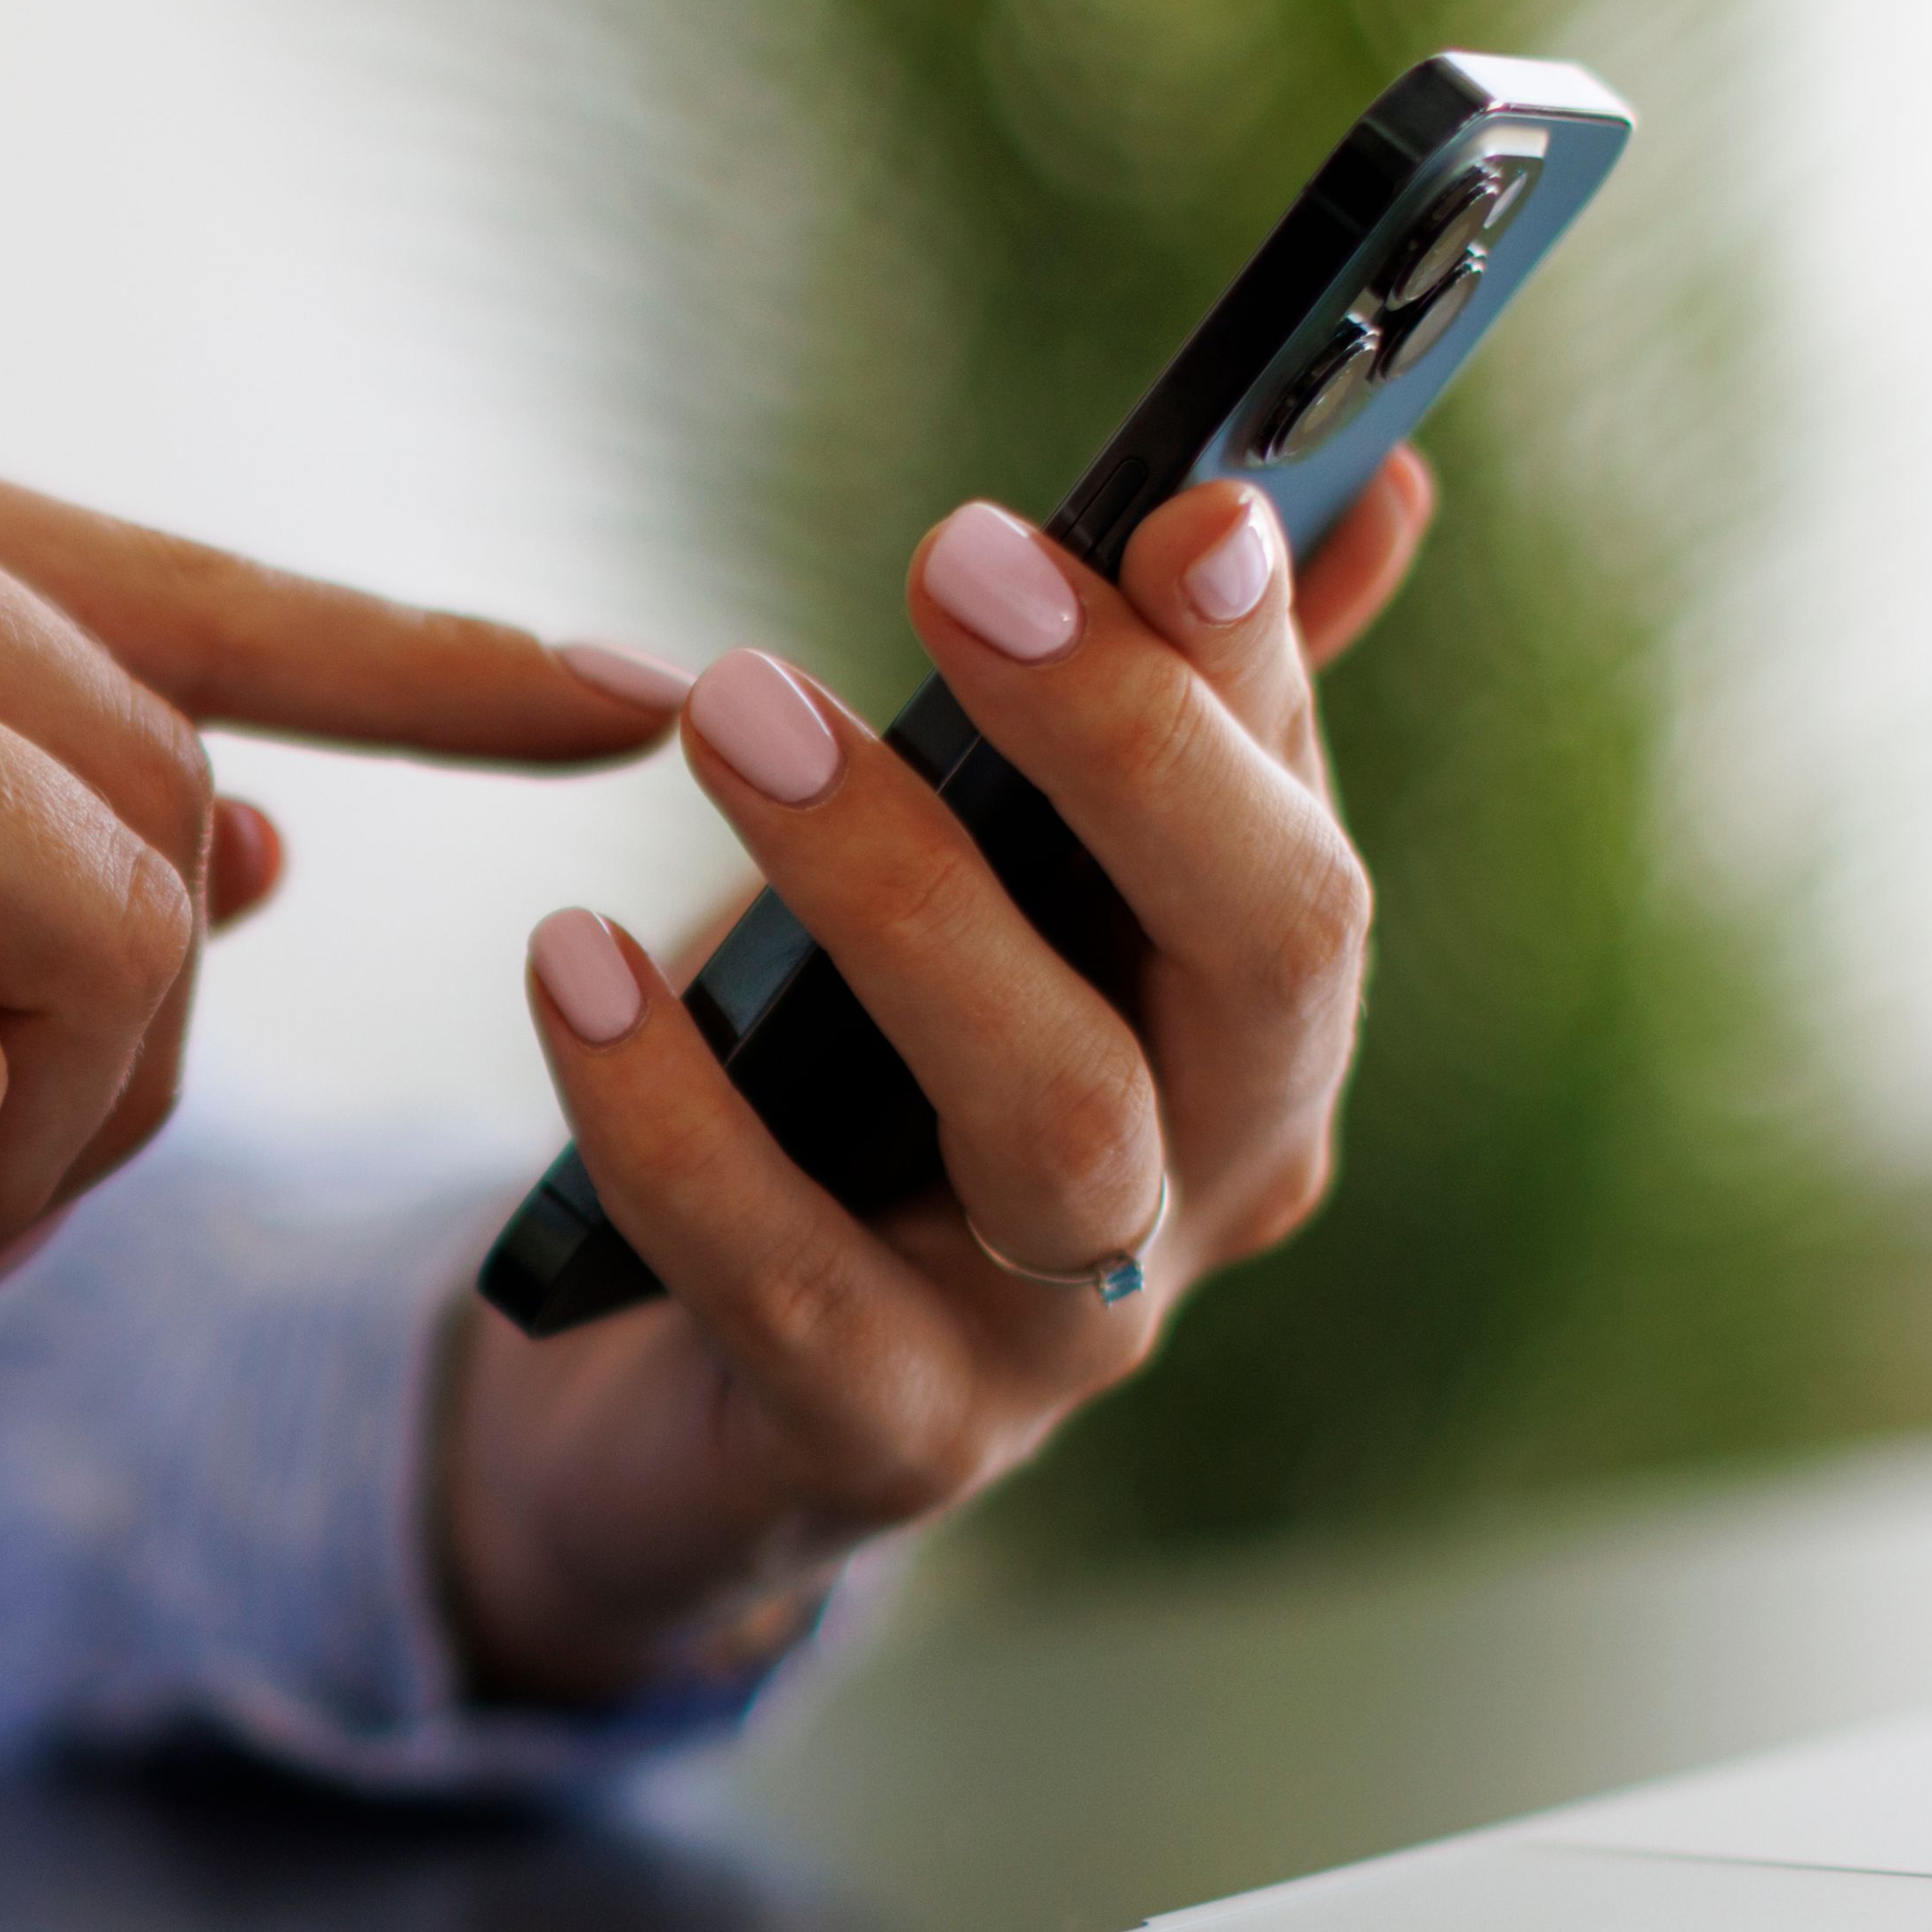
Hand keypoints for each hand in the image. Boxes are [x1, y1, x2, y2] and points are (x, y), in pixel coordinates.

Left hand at [437, 453, 1439, 1704]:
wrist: (673, 1403)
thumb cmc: (851, 1099)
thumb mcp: (987, 890)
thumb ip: (1153, 709)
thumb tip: (1363, 489)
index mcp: (1257, 1025)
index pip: (1302, 806)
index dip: (1255, 657)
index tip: (1187, 502)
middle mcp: (1214, 1178)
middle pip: (1269, 956)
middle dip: (1130, 740)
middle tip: (955, 552)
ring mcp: (1065, 1334)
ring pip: (1059, 1111)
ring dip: (903, 890)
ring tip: (735, 710)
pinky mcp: (885, 1443)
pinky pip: (784, 1276)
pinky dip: (672, 1111)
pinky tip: (568, 960)